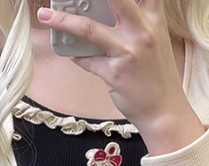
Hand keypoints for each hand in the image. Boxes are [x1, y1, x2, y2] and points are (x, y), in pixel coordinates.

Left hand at [37, 0, 188, 128]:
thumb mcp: (154, 40)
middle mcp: (142, 31)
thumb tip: (100, 12)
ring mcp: (127, 52)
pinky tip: (72, 53)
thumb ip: (136, 22)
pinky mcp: (114, 73)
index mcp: (153, 19)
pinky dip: (77, 56)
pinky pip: (87, 60)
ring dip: (63, 21)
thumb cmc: (156, 75)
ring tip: (45, 16)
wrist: (164, 111)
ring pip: (89, 29)